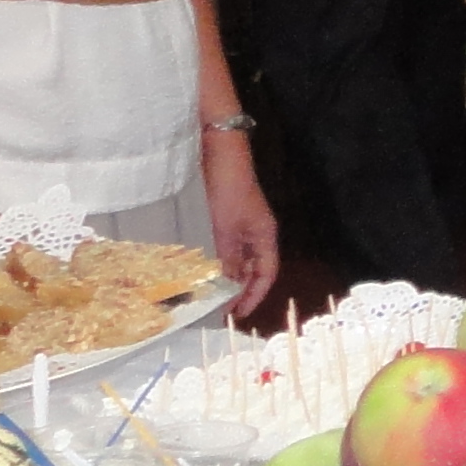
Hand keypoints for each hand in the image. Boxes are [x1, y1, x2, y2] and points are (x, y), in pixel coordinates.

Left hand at [201, 130, 280, 316]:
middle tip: (218, 310)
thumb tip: (226, 290)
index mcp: (264, 234)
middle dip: (238, 290)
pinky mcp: (221, 216)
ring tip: (207, 293)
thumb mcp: (225, 228)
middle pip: (251, 268)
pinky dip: (213, 260)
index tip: (238, 314)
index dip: (255, 295)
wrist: (217, 151)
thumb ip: (226, 259)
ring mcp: (238, 223)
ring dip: (223, 276)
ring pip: (234, 258)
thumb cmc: (228, 189)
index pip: (267, 273)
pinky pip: (221, 247)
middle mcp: (254, 231)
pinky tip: (199, 268)